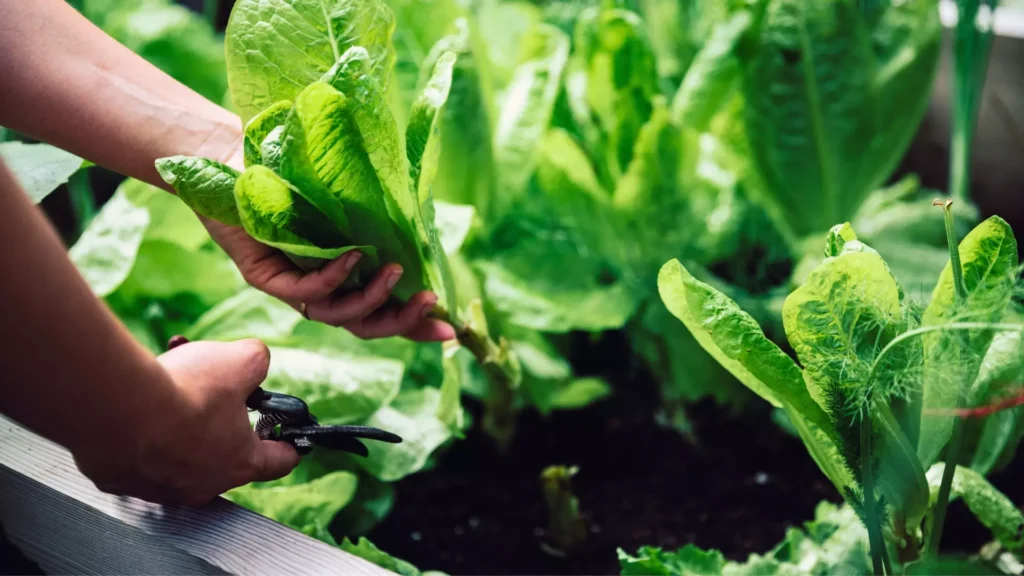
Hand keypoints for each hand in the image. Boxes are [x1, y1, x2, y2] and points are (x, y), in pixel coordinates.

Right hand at [72, 339, 299, 505]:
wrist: (117, 409)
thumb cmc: (186, 392)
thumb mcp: (240, 361)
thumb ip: (257, 361)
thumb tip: (254, 361)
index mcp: (241, 463)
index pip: (279, 462)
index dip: (288, 444)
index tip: (288, 437)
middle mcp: (203, 484)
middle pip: (225, 451)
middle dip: (222, 416)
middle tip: (213, 390)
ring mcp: (160, 487)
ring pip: (179, 450)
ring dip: (180, 418)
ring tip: (171, 381)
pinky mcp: (122, 479)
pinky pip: (139, 453)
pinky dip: (142, 429)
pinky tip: (139, 401)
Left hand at [203, 147, 455, 342]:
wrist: (227, 152)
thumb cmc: (287, 166)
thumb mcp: (343, 193)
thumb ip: (374, 214)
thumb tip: (423, 220)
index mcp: (338, 271)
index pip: (379, 309)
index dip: (412, 323)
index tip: (448, 329)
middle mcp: (316, 284)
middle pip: (361, 323)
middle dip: (400, 321)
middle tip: (430, 305)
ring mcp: (289, 284)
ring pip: (334, 314)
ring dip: (370, 300)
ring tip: (394, 273)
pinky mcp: (262, 274)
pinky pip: (302, 291)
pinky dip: (332, 277)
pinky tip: (353, 256)